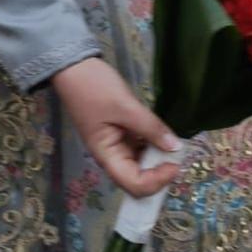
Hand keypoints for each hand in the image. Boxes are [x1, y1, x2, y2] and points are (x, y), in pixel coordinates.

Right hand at [52, 57, 180, 197]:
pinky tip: (164, 135)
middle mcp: (112, 156)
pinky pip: (140, 147)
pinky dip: (153, 145)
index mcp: (107, 155)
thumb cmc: (93, 87)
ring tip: (175, 145)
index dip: (157, 181)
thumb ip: (151, 128)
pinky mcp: (121, 133)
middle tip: (178, 155)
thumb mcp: (125, 106)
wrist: (73, 66)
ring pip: (141, 164)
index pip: (134, 184)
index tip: (175, 164)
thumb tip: (176, 148)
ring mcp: (117, 145)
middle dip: (160, 173)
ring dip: (159, 159)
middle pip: (138, 179)